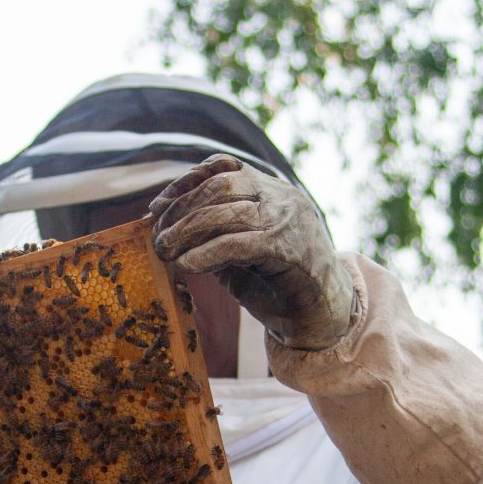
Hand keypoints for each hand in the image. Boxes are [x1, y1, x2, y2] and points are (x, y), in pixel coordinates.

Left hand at [146, 156, 354, 350]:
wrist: (326, 317)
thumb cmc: (280, 287)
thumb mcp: (241, 254)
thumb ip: (213, 236)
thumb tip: (165, 229)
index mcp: (272, 190)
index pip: (224, 165)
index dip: (186, 181)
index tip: (156, 206)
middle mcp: (282, 197)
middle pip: (221, 185)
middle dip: (181, 208)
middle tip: (157, 236)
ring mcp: (288, 220)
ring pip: (226, 211)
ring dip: (186, 231)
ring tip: (164, 251)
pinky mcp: (288, 249)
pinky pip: (237, 244)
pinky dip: (205, 254)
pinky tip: (185, 266)